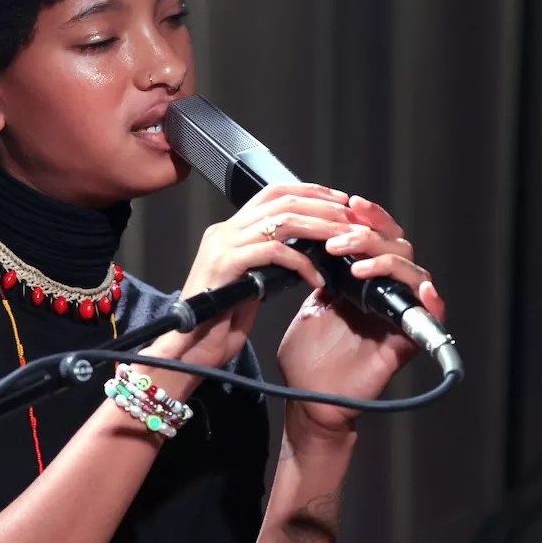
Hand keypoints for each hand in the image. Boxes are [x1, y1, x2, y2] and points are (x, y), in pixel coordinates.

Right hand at [143, 182, 358, 394]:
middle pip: (282, 200)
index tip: (339, 201)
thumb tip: (308, 250)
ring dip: (320, 229)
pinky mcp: (225, 264)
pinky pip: (274, 252)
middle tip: (351, 219)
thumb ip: (270, 261)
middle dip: (322, 206)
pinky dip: (302, 263)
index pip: (273, 193)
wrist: (190, 350)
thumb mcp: (252, 283)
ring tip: (344, 242)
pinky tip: (317, 279)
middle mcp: (224, 231)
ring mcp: (222, 245)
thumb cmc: (221, 323)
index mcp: (229, 231)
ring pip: (282, 221)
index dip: (309, 192)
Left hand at [275, 194, 445, 438]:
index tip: (347, 203)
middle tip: (339, 240)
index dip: (368, 218)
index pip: (378, 237)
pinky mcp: (406, 342)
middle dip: (369, 236)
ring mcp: (398, 316)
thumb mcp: (311, 301)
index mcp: (364, 282)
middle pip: (398, 247)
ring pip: (414, 274)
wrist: (307, 399)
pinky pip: (431, 318)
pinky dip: (430, 302)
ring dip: (387, 262)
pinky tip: (419, 291)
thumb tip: (314, 233)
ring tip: (356, 265)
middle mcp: (385, 294)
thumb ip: (321, 271)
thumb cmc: (309, 357)